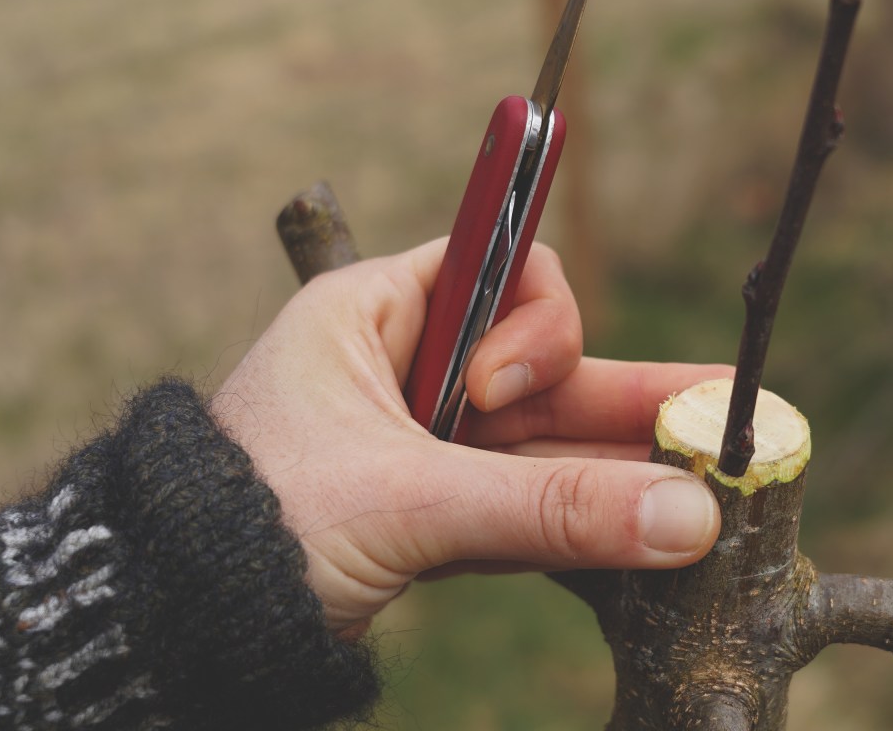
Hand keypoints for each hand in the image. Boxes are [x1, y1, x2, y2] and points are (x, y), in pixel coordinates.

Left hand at [212, 239, 726, 632]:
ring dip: (619, 466)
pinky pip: (524, 504)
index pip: (494, 266)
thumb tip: (686, 516)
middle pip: (542, 367)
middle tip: (718, 409)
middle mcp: (405, 371)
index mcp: (374, 318)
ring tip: (712, 475)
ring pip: (542, 444)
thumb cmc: (251, 528)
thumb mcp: (407, 503)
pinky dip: (578, 521)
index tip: (499, 388)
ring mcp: (422, 447)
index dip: (532, 317)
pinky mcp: (431, 514)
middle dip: (625, 396)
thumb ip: (550, 509)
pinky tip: (647, 529)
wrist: (174, 625)